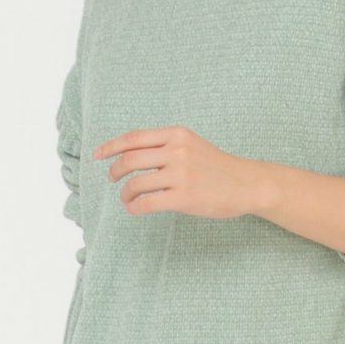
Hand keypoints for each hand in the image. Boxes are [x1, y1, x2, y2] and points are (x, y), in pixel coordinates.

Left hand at [93, 125, 264, 220]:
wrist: (246, 184)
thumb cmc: (217, 167)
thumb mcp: (191, 145)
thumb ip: (165, 145)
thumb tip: (130, 154)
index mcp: (177, 134)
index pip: (134, 137)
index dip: (111, 146)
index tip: (97, 154)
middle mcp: (177, 151)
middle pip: (130, 159)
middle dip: (114, 171)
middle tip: (112, 179)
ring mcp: (180, 175)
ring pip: (135, 183)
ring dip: (125, 193)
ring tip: (127, 197)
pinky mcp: (184, 197)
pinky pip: (147, 203)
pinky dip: (134, 206)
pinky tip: (135, 208)